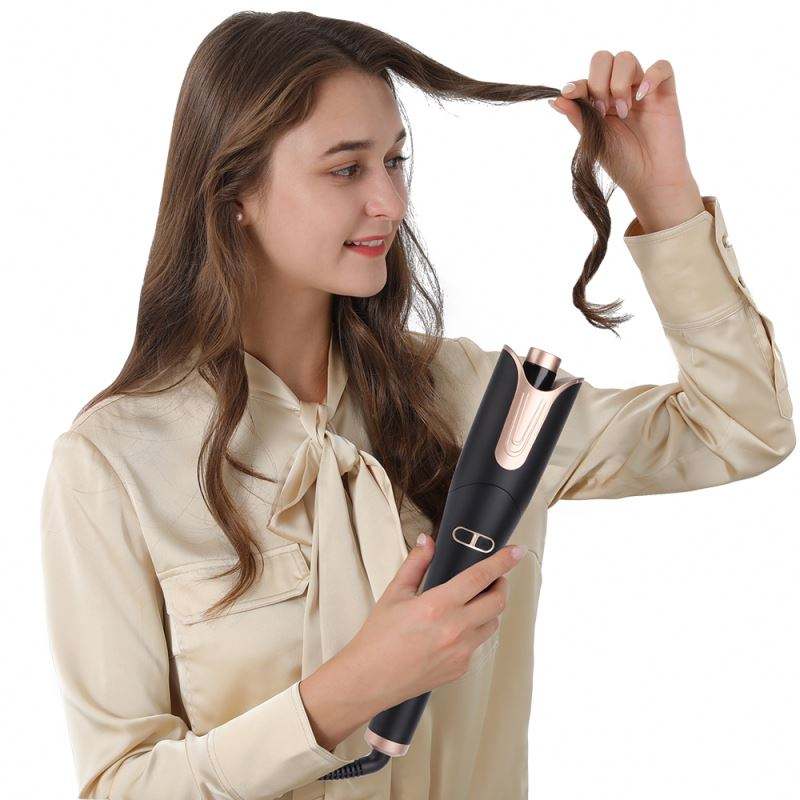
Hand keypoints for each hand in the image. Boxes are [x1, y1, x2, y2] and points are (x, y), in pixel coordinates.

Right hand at [339, 535, 524, 710]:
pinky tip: (455, 628)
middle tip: (494, 578)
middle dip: (501, 585)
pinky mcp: (460, 668)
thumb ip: (415, 564)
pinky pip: (478, 644)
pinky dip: (474, 631)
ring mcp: (461, 652)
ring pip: (492, 623)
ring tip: (472, 603)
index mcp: (437, 606)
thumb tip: (428, 542)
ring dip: (488, 609)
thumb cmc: (378, 638)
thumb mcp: (394, 594)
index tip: (515, 552)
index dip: (502, 562)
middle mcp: (454, 629)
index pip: (480, 577)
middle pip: (497, 601)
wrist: (369, 680)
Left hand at [550, 51, 704, 228]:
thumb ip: (578, 117)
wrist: (649, 180)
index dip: (578, 84)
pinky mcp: (665, 92)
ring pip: (626, 58)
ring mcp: (641, 89)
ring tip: (623, 111)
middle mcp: (618, 91)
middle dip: (598, 81)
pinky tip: (641, 97)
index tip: (570, 93)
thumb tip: (554, 99)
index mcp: (599, 102)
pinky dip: (650, 76)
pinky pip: (662, 66)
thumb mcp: (594, 140)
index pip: (585, 78)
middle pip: (604, 59)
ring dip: (618, 83)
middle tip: (603, 110)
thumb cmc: (621, 162)